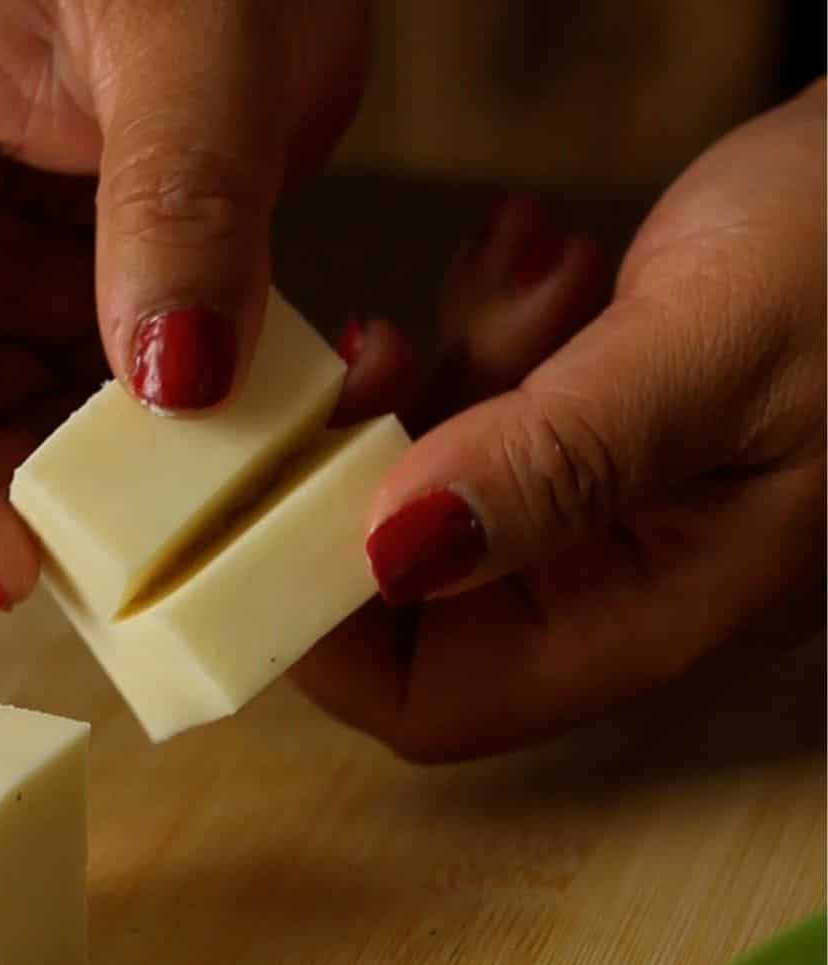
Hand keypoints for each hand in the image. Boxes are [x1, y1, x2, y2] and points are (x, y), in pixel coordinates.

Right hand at [0, 0, 375, 600]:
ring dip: (69, 474)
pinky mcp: (46, 265)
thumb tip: (168, 387)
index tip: (13, 562)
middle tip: (115, 546)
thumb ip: (178, 214)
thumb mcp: (203, 38)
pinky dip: (126, 429)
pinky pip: (57, 388)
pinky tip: (207, 418)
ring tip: (186, 478)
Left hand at [299, 83, 826, 760]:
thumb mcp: (710, 352)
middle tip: (378, 358)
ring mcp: (617, 514)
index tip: (255, 511)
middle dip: (373, 474)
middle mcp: (625, 588)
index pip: (435, 702)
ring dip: (445, 384)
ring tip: (523, 282)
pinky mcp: (609, 436)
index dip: (321, 633)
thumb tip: (391, 551)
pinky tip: (547, 261)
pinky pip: (497, 414)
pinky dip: (494, 338)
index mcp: (654, 619)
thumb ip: (555, 461)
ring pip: (445, 490)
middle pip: (416, 598)